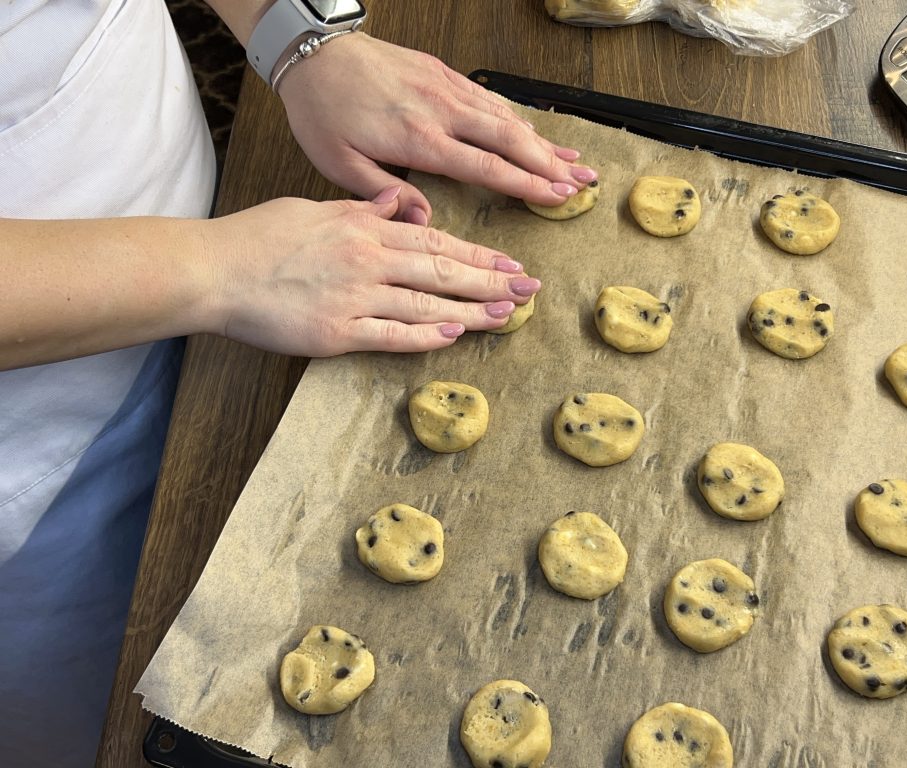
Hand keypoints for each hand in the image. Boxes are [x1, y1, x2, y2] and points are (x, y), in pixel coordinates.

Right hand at [206, 187, 540, 354]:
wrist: (215, 270)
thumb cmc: (259, 238)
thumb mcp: (316, 208)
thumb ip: (364, 208)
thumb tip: (401, 200)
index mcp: (364, 229)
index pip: (435, 241)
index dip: (477, 255)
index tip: (510, 263)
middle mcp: (367, 260)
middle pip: (441, 272)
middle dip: (491, 281)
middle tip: (529, 291)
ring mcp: (354, 298)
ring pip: (425, 306)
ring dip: (470, 312)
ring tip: (507, 316)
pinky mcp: (336, 333)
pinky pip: (390, 336)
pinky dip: (424, 337)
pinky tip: (454, 336)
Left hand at [276, 33, 597, 224]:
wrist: (312, 55)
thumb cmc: (322, 113)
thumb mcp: (340, 165)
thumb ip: (385, 195)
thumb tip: (426, 222)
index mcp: (418, 139)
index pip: (486, 166)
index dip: (526, 183)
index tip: (556, 197)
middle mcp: (441, 110)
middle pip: (509, 138)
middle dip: (550, 163)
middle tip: (582, 182)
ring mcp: (446, 87)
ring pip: (506, 115)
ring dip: (543, 140)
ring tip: (573, 160)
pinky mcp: (443, 73)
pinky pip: (490, 97)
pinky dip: (519, 116)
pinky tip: (537, 130)